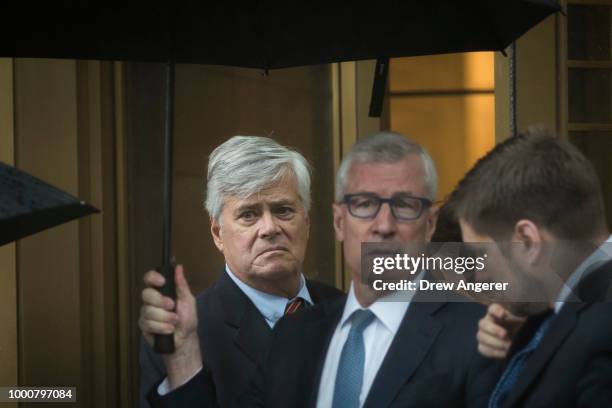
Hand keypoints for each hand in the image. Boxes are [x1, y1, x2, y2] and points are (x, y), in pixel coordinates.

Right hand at [139, 264, 201, 388]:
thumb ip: (182, 285)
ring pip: (148, 310)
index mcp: (162, 291)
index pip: (150, 278)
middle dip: (160, 301)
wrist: (185, 340)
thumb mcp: (188, 300)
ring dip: (165, 317)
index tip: (162, 281)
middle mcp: (151, 301)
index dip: (153, 277)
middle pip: (146, 294)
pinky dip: (161, 327)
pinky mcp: (144, 326)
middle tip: (172, 306)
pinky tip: (169, 330)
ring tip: (174, 321)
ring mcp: (146, 313)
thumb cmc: (187, 319)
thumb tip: (178, 267)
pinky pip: (148, 324)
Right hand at [476, 304, 525, 358]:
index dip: (495, 311)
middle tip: (504, 334)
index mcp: (497, 313)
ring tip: (508, 346)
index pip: (492, 309)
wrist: (522, 342)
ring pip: (481, 337)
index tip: (502, 314)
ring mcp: (483, 335)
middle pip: (483, 324)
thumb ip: (520, 316)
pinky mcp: (483, 347)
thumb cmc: (522, 328)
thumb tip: (520, 314)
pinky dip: (494, 352)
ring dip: (495, 343)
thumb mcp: (524, 320)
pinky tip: (505, 353)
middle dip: (493, 329)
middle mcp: (487, 322)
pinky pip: (483, 349)